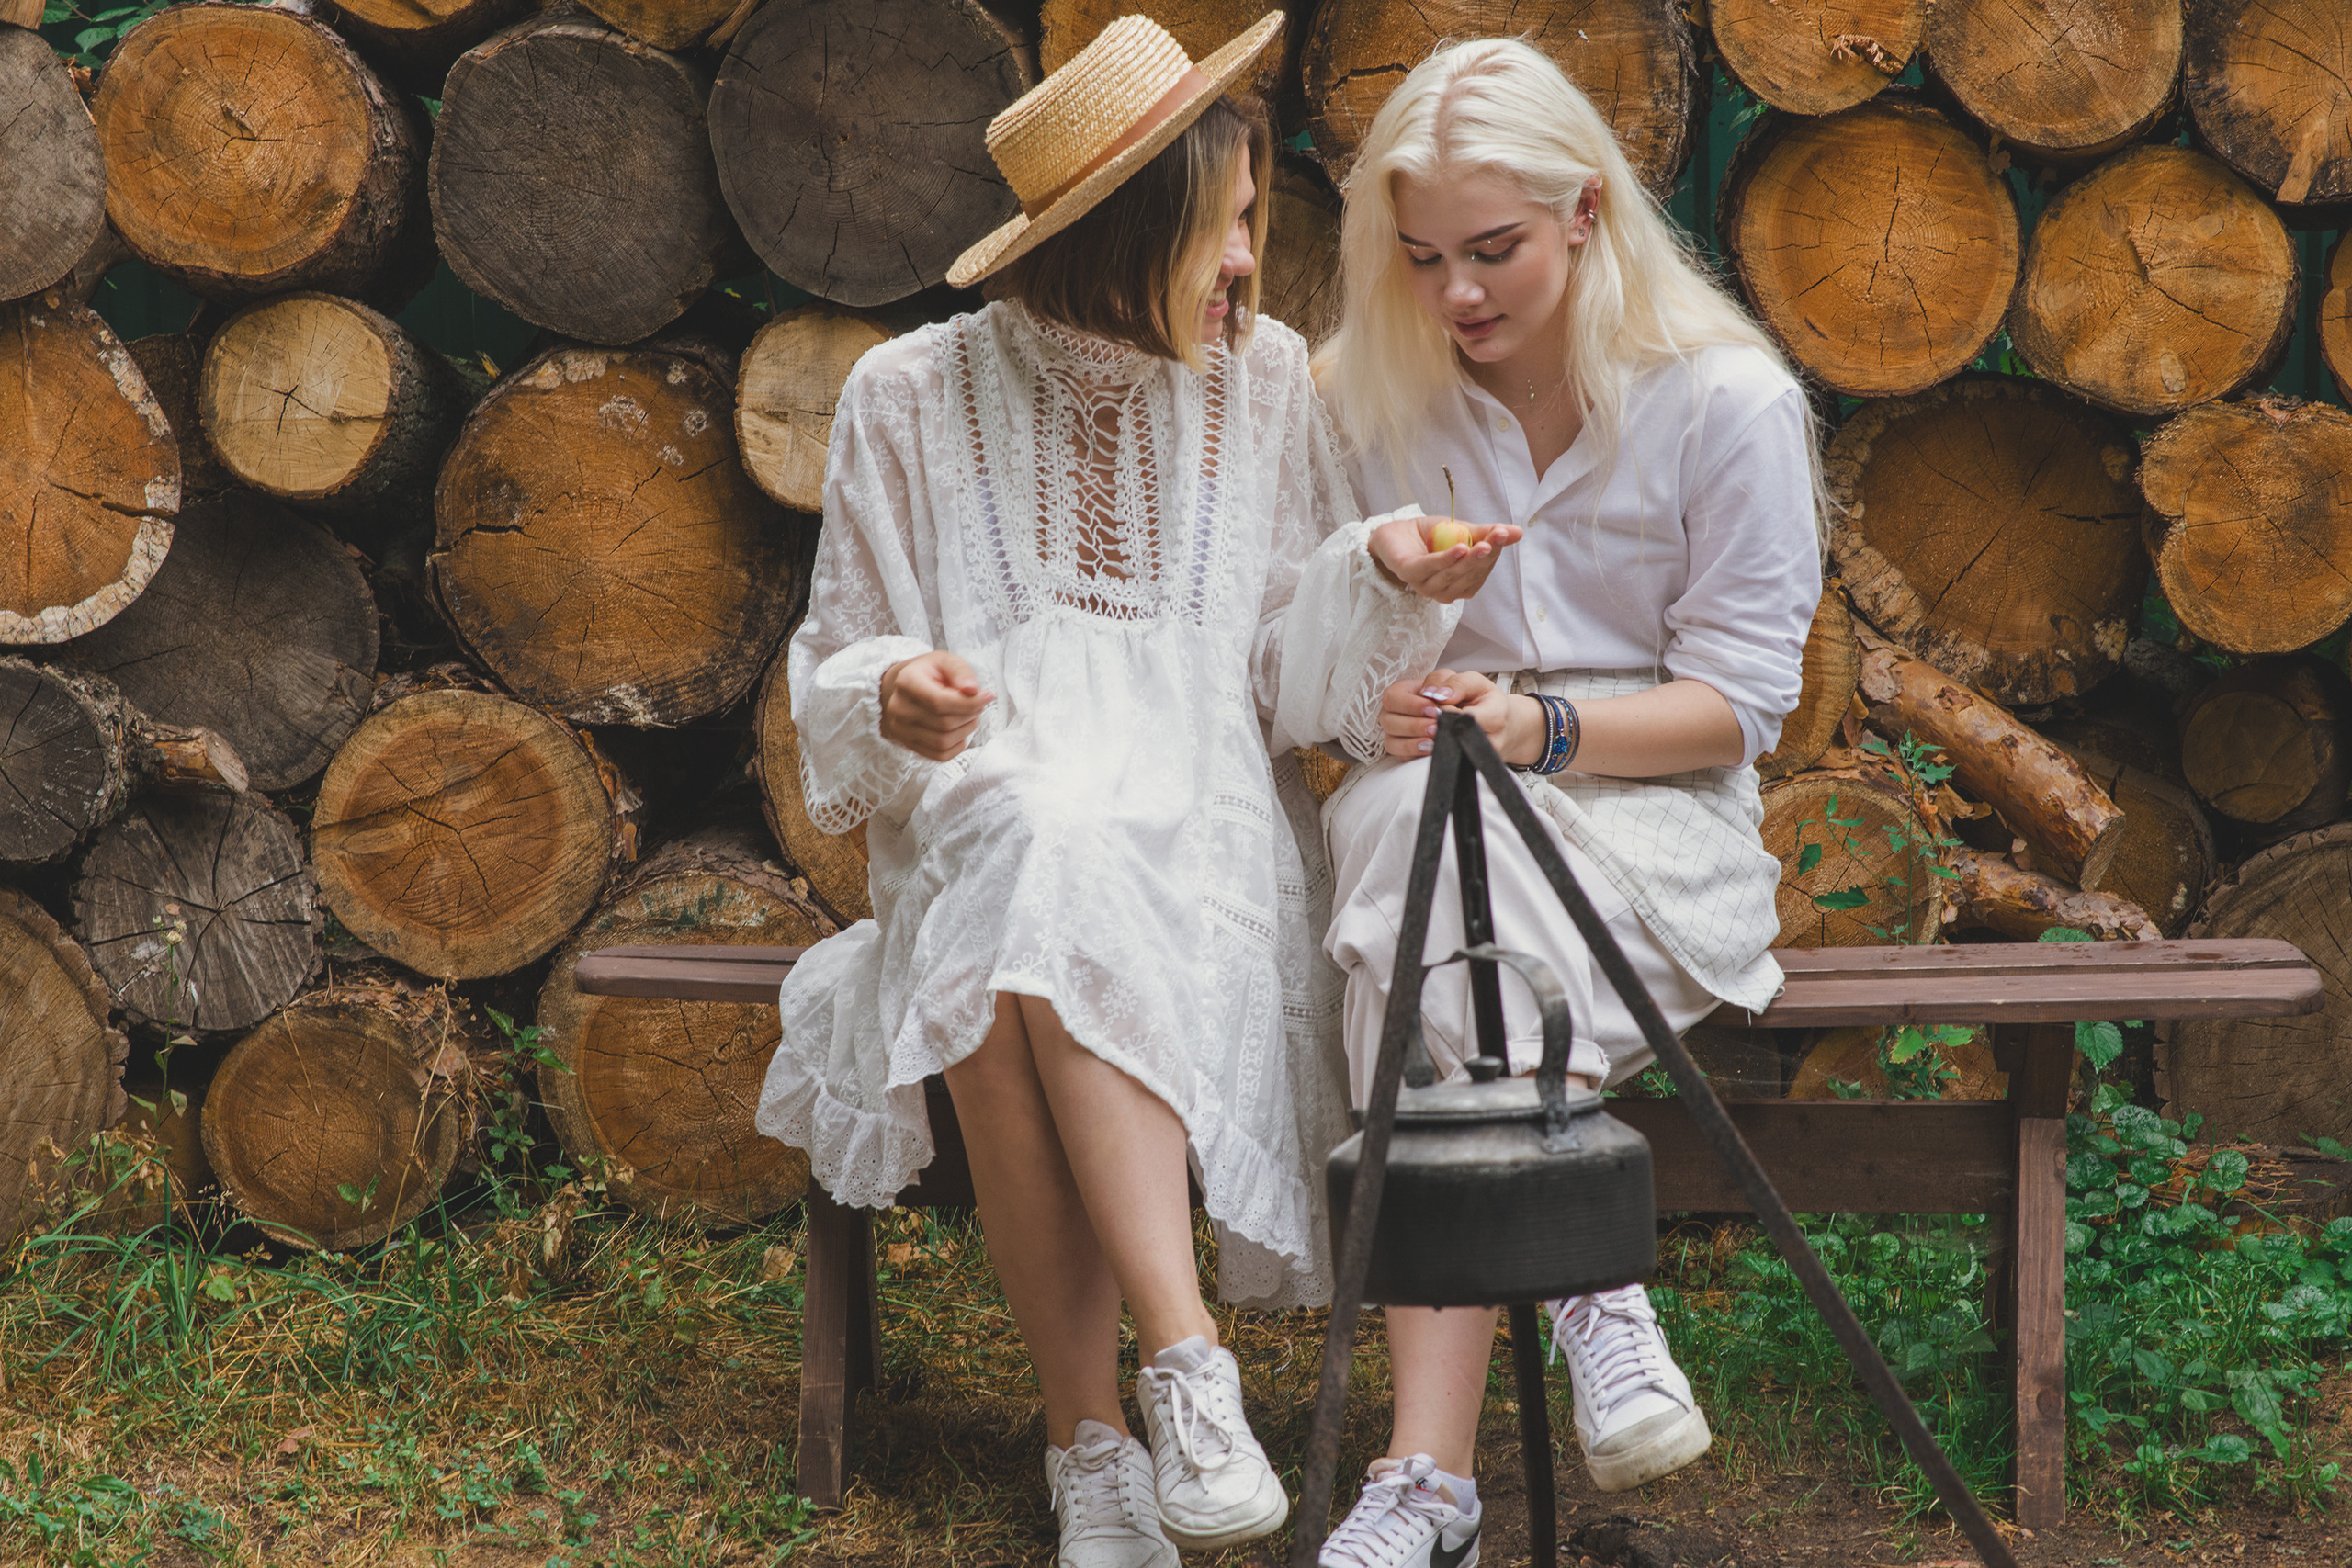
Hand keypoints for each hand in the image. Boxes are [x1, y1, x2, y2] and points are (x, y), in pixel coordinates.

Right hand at [879, 650, 993, 760]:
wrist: (906, 687)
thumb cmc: (930, 672)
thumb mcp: (946, 660)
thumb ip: (961, 672)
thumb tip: (973, 690)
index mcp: (906, 682)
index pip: (939, 702)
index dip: (969, 703)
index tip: (987, 696)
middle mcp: (899, 708)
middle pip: (944, 723)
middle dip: (970, 715)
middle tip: (978, 704)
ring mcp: (901, 729)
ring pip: (943, 741)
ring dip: (966, 730)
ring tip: (970, 716)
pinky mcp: (908, 744)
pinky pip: (940, 755)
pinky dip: (958, 746)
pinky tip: (961, 730)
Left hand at [1368, 515, 1523, 603]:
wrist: (1394, 533)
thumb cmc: (1430, 537)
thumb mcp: (1462, 531)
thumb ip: (1487, 534)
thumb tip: (1518, 532)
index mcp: (1461, 584)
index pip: (1482, 571)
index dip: (1494, 553)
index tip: (1505, 534)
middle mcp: (1445, 591)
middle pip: (1470, 575)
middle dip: (1485, 556)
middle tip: (1498, 536)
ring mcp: (1426, 586)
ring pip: (1453, 575)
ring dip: (1468, 560)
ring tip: (1482, 543)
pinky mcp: (1410, 574)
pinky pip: (1431, 568)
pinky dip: (1446, 559)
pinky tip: (1460, 548)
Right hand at [1379, 668, 1516, 761]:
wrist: (1496, 726)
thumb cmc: (1483, 702)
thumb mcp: (1478, 685)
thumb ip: (1461, 685)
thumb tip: (1442, 698)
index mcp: (1418, 689)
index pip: (1395, 694)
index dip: (1410, 703)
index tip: (1434, 709)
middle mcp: (1406, 709)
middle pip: (1387, 715)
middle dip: (1411, 722)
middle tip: (1435, 727)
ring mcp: (1405, 730)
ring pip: (1390, 735)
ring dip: (1411, 738)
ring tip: (1434, 740)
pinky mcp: (1411, 750)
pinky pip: (1399, 754)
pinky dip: (1413, 752)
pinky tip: (1431, 750)